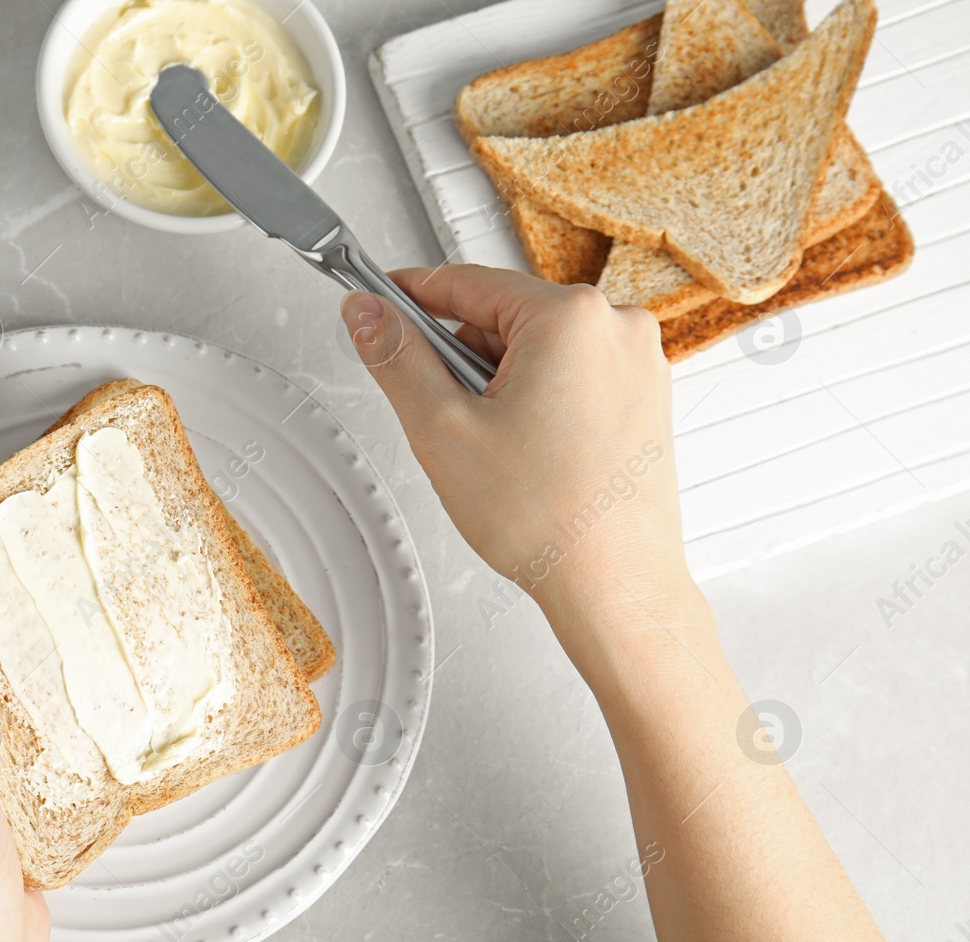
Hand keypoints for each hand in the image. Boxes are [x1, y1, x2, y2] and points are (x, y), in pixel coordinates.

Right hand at [340, 267, 688, 625]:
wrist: (615, 586)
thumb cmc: (548, 519)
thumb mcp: (441, 429)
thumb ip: (395, 357)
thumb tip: (367, 314)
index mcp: (570, 317)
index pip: (466, 283)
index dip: (409, 296)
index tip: (376, 304)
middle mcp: (617, 327)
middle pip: (503, 318)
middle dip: (462, 360)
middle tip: (446, 419)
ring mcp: (639, 364)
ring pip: (538, 352)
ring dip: (500, 386)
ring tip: (494, 451)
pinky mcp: (646, 399)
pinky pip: (573, 378)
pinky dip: (539, 404)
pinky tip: (527, 456)